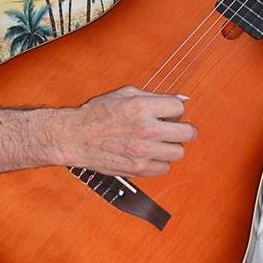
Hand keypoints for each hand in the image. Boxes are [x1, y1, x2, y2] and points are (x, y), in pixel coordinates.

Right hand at [59, 86, 195, 177]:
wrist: (75, 137)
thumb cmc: (98, 114)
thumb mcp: (126, 94)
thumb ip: (155, 96)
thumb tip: (182, 99)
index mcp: (142, 107)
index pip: (180, 108)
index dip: (175, 110)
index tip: (169, 113)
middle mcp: (146, 130)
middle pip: (187, 133)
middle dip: (183, 130)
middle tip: (173, 129)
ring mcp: (143, 152)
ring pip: (178, 153)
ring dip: (171, 147)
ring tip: (158, 142)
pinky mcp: (138, 169)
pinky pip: (164, 168)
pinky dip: (159, 162)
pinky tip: (149, 154)